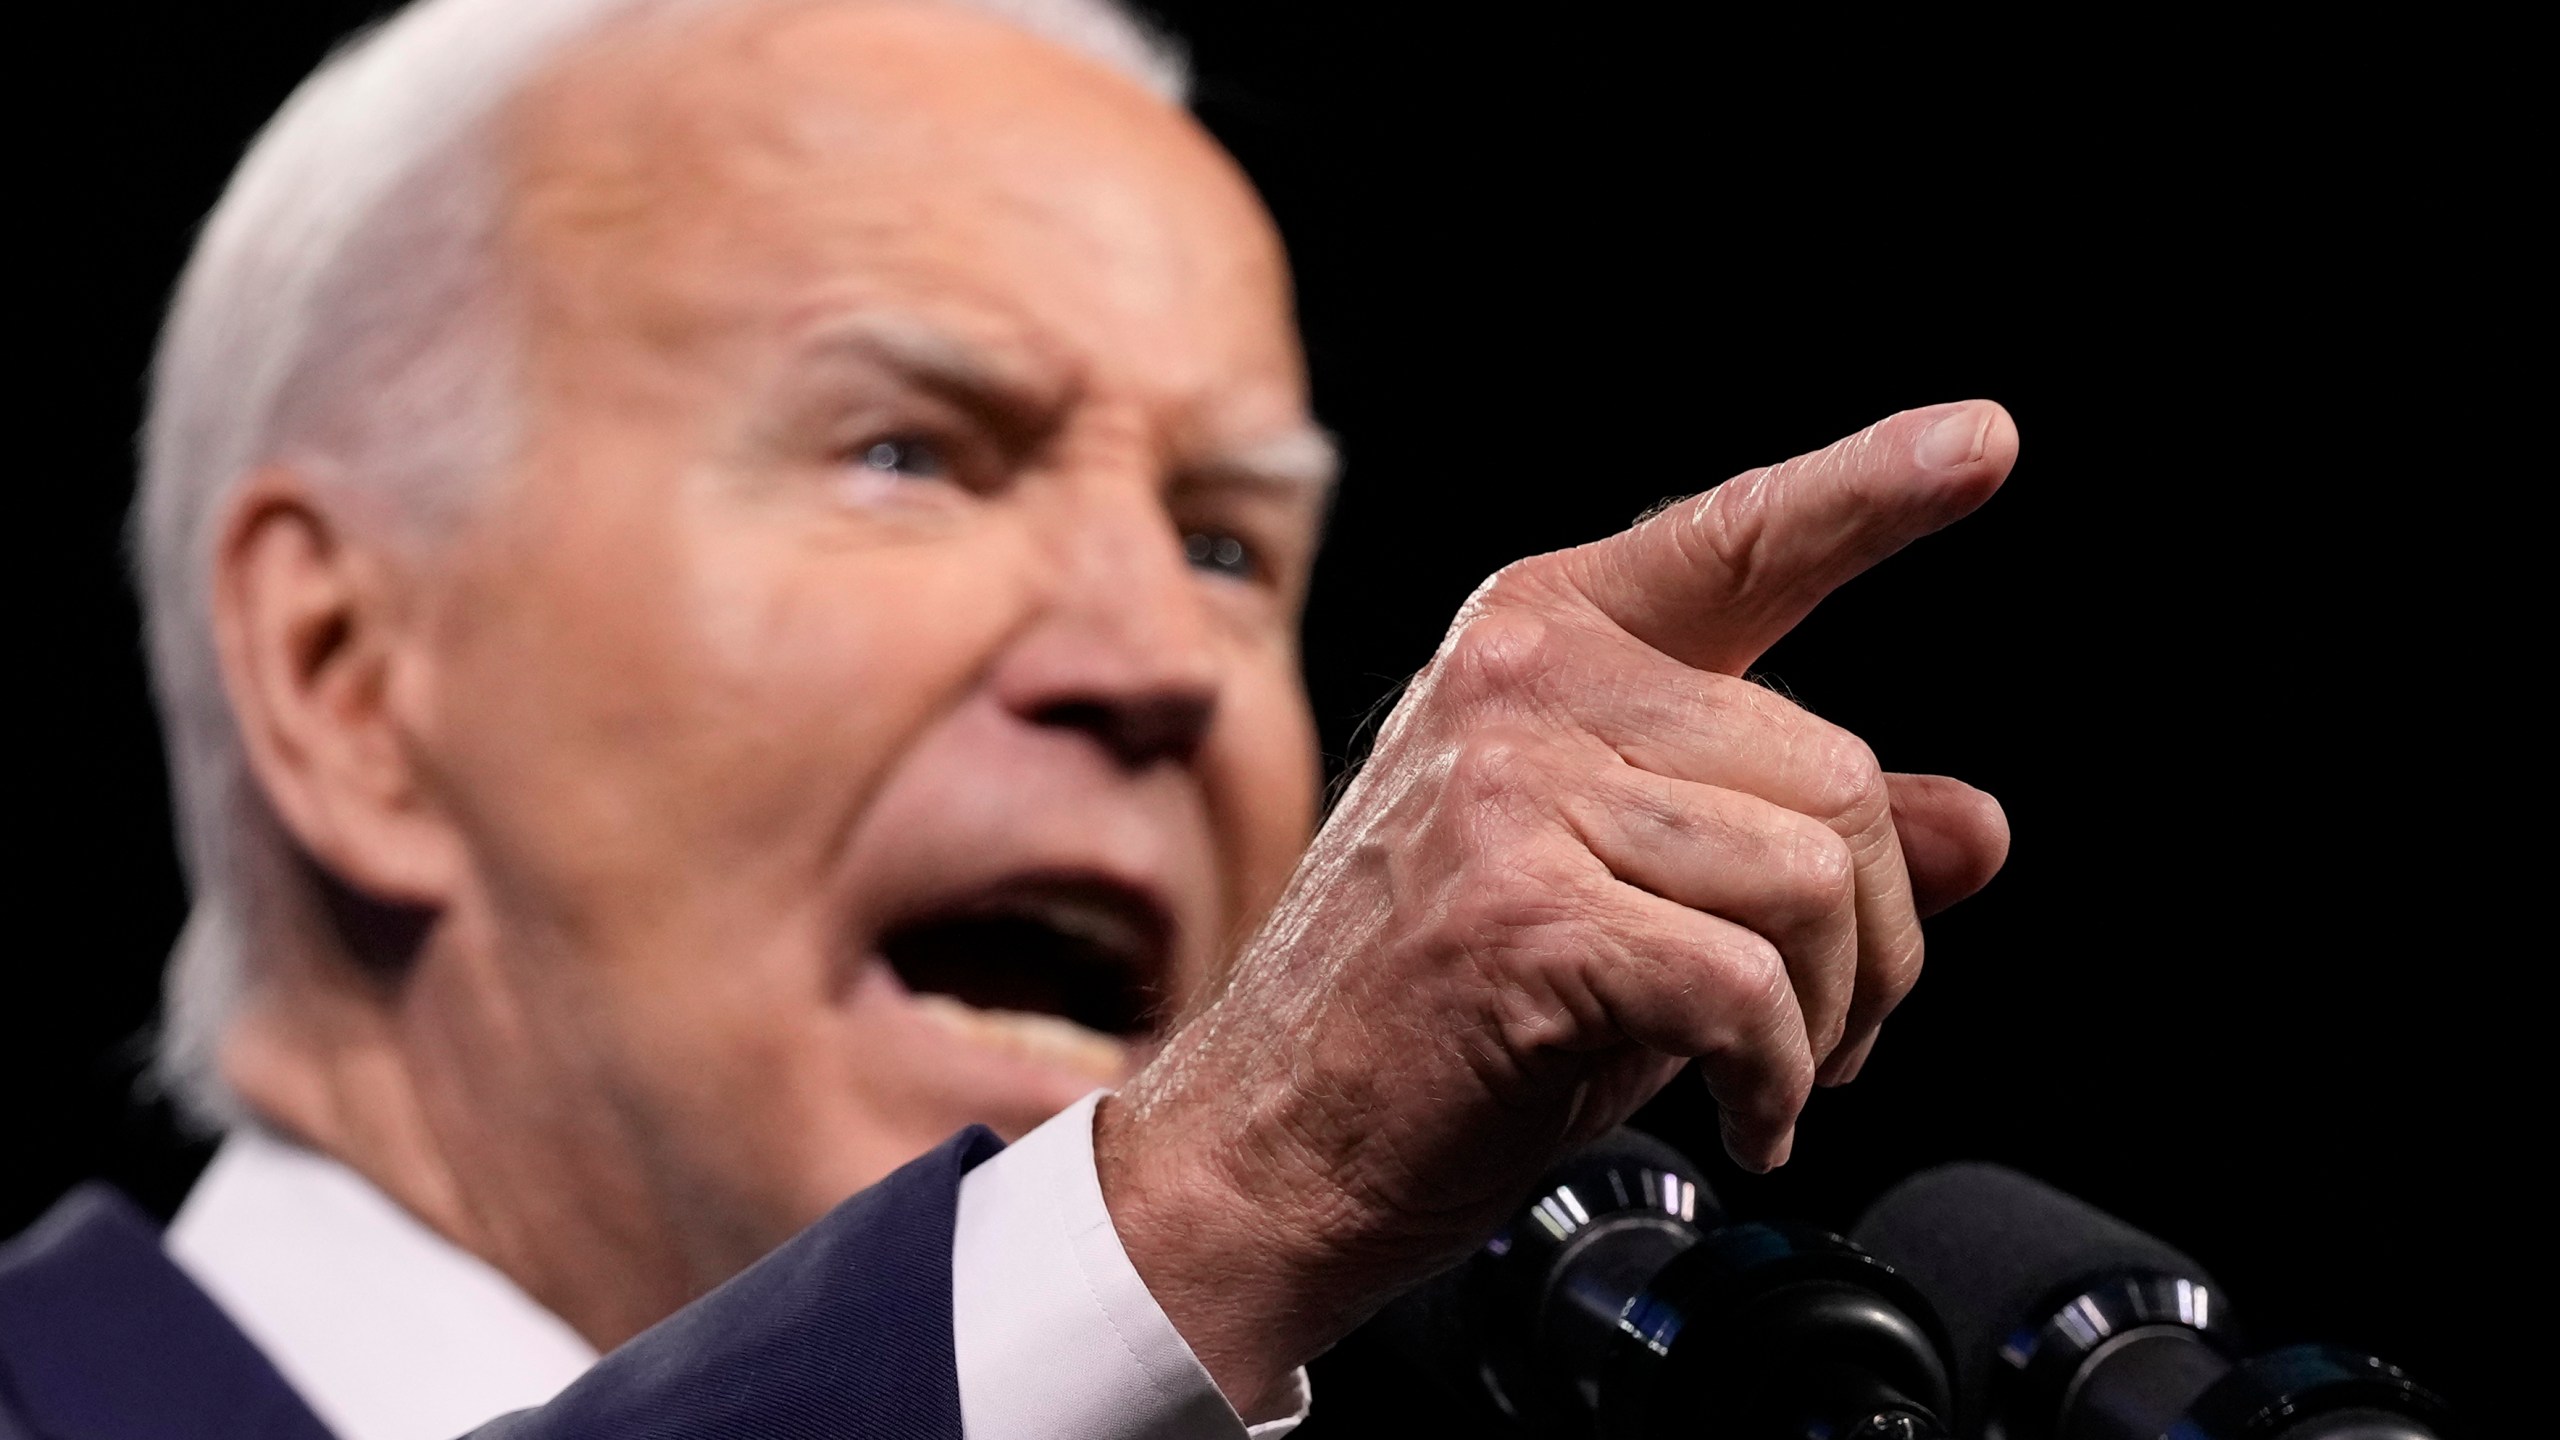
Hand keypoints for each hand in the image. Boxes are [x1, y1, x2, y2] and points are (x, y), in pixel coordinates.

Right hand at [1097, 402, 2017, 1412]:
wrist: (1270, 1139)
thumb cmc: (1435, 1011)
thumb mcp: (1633, 887)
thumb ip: (1788, 831)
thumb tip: (1976, 829)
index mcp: (1539, 638)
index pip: (1738, 543)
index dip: (1872, 493)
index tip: (1984, 444)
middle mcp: (1523, 683)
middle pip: (1836, 768)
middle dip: (1876, 932)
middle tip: (1837, 1025)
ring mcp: (1511, 790)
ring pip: (1812, 879)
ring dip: (1834, 1016)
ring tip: (1773, 1076)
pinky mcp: (1521, 914)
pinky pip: (1751, 989)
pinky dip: (1778, 1081)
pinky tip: (1743, 1117)